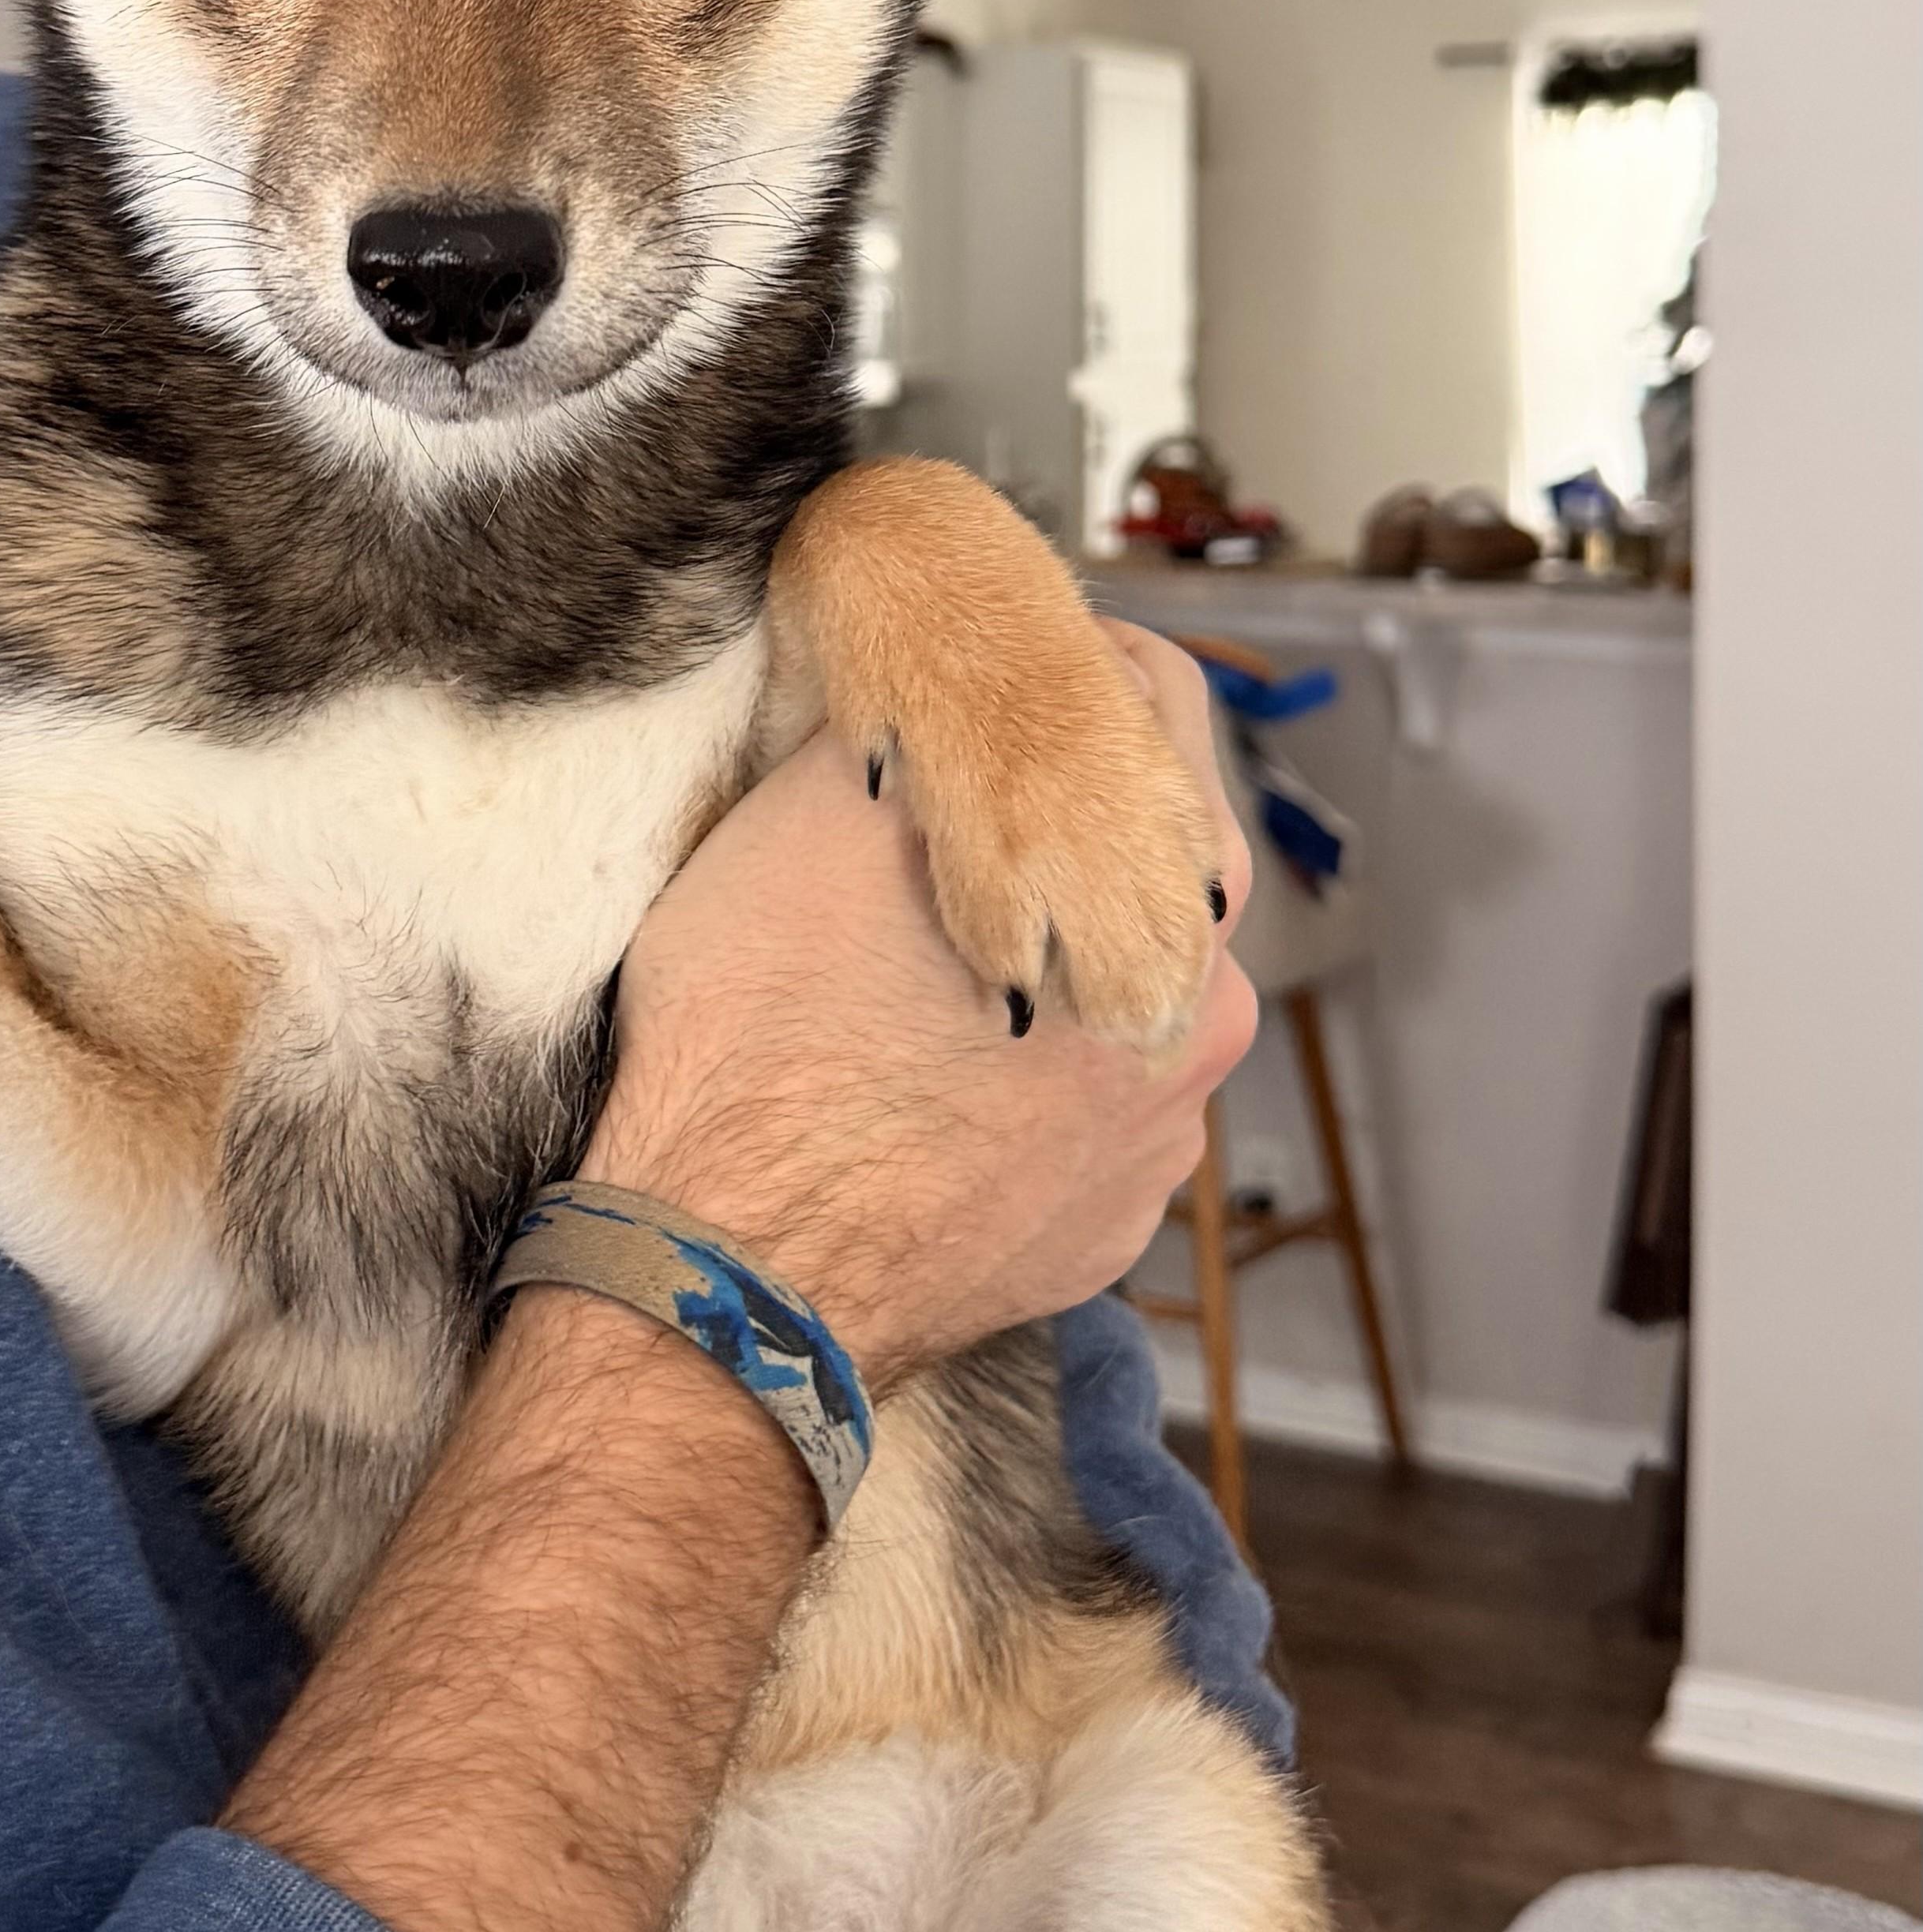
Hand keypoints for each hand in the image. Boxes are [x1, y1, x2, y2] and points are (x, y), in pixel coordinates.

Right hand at [589, 616, 1252, 1386]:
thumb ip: (926, 724)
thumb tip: (951, 684)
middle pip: (1143, 868)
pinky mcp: (1105, 1232)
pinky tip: (927, 1092)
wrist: (731, 1269)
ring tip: (912, 987)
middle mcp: (1201, 1013)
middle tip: (937, 832)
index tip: (998, 662)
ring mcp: (1162, 1141)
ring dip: (1045, 976)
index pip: (1159, 708)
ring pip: (1113, 1004)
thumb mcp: (816, 805)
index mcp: (1164, 886)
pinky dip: (1022, 1097)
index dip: (1070, 662)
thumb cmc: (763, 1023)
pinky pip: (1079, 1126)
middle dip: (1057, 836)